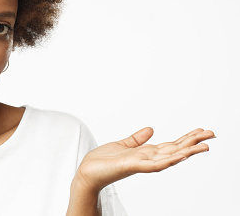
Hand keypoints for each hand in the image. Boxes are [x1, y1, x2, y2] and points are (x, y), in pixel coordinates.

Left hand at [75, 127, 214, 192]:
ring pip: (169, 157)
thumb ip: (137, 139)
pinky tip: (178, 156)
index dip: (187, 138)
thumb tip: (151, 129)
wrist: (87, 171)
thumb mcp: (123, 144)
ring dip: (187, 152)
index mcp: (146, 153)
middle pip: (175, 149)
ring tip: (204, 146)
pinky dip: (166, 160)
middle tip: (212, 134)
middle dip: (193, 142)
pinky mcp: (132, 166)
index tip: (202, 131)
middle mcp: (148, 159)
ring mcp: (142, 164)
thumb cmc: (103, 161)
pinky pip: (153, 165)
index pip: (171, 145)